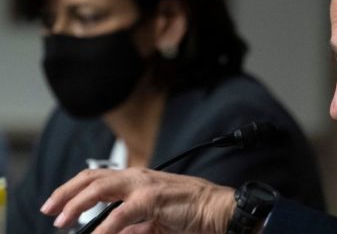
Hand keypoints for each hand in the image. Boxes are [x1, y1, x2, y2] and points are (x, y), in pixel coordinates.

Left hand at [40, 168, 235, 233]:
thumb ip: (131, 226)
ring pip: (101, 188)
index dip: (74, 189)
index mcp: (138, 180)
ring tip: (61, 219)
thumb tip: (110, 232)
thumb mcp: (154, 220)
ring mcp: (145, 185)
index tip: (57, 204)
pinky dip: (103, 227)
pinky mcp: (153, 199)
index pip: (98, 178)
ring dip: (76, 203)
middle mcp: (138, 177)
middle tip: (49, 209)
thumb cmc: (192, 211)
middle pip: (93, 177)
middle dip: (66, 192)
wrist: (217, 209)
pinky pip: (120, 214)